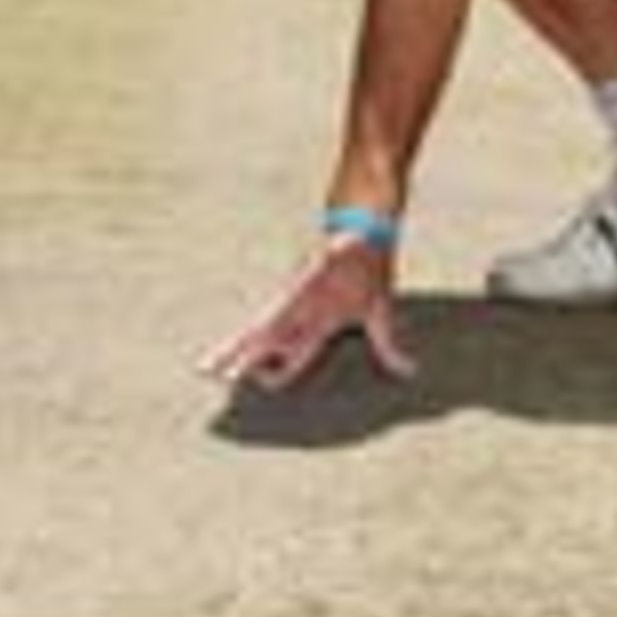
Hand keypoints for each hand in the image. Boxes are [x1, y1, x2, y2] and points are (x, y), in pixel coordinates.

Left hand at [201, 238, 415, 391]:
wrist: (368, 235)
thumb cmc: (367, 274)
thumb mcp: (379, 316)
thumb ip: (387, 347)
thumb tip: (410, 371)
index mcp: (315, 327)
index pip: (284, 359)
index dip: (264, 374)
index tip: (245, 382)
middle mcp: (300, 314)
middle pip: (261, 345)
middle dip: (235, 361)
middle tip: (205, 374)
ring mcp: (299, 294)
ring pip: (264, 325)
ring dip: (241, 345)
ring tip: (220, 360)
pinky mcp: (307, 271)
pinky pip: (292, 289)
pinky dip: (282, 303)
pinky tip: (259, 317)